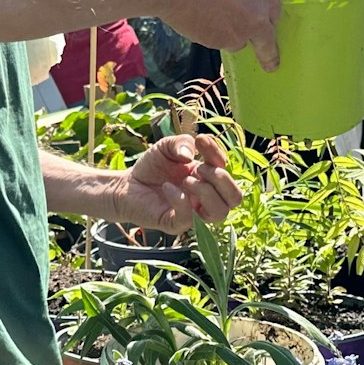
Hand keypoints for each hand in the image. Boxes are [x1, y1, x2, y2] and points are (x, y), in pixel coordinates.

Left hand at [110, 135, 241, 232]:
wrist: (127, 184)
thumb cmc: (152, 166)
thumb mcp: (167, 146)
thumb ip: (181, 143)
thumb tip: (190, 156)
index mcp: (208, 177)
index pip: (227, 169)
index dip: (217, 152)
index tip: (200, 140)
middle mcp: (206, 197)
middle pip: (236, 197)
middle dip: (221, 179)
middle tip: (198, 169)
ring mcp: (193, 212)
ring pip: (220, 213)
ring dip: (206, 192)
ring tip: (186, 180)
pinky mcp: (176, 223)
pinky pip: (189, 218)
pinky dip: (180, 199)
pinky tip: (167, 187)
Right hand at [159, 0, 282, 69]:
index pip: (274, 12)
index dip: (267, 17)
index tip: (266, 24)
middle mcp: (258, 16)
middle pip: (267, 40)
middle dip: (267, 51)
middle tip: (269, 61)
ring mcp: (239, 32)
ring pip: (239, 41)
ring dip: (231, 35)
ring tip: (209, 16)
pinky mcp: (220, 43)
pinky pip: (219, 42)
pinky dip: (212, 35)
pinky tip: (199, 19)